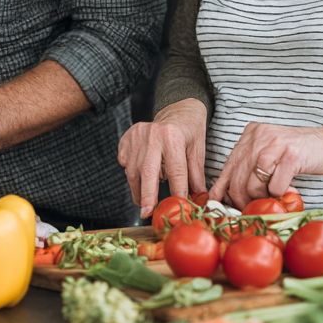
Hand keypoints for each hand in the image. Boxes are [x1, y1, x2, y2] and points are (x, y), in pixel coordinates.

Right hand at [117, 98, 206, 217]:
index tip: (177, 208)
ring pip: (133, 169)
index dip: (177, 191)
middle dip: (147, 195)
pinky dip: (130, 172)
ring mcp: (137, 135)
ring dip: (138, 189)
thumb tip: (198, 199)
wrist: (179, 109)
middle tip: (146, 213)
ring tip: (144, 202)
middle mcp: (153, 135)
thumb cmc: (190, 131)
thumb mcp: (198, 151)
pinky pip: (124, 161)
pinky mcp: (127, 137)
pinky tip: (139, 176)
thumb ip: (196, 176)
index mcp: (173, 137)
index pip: (176, 171)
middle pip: (148, 171)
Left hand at [209, 121, 322, 209]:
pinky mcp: (291, 156)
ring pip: (254, 186)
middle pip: (238, 179)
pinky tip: (290, 190)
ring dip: (264, 199)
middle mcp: (259, 136)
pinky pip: (275, 187)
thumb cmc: (298, 153)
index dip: (223, 190)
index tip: (222, 206)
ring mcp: (275, 145)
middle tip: (253, 209)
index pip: (228, 167)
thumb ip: (249, 168)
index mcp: (250, 134)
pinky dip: (281, 195)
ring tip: (275, 197)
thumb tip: (225, 195)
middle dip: (243, 201)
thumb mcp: (268, 154)